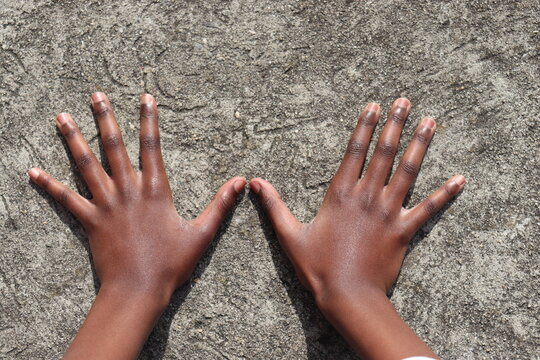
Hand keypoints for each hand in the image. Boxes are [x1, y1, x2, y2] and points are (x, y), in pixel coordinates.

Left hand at [29, 92, 244, 358]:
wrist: (138, 290)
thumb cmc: (171, 264)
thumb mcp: (202, 233)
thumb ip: (220, 204)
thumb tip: (241, 182)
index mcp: (155, 191)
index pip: (152, 147)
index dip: (149, 120)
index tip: (144, 98)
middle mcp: (128, 191)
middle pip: (114, 147)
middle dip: (105, 118)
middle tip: (96, 95)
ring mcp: (106, 205)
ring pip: (86, 165)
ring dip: (73, 139)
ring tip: (61, 117)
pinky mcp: (90, 221)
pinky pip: (66, 199)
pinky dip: (49, 185)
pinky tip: (33, 171)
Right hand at [250, 98, 464, 358]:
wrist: (348, 296)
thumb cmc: (317, 268)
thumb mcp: (289, 235)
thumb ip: (274, 206)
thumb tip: (254, 183)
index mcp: (340, 194)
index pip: (354, 151)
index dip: (364, 126)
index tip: (374, 105)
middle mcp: (367, 196)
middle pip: (384, 153)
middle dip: (394, 124)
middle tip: (404, 101)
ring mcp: (389, 212)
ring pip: (408, 171)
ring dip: (420, 144)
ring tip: (430, 121)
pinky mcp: (404, 231)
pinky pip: (429, 208)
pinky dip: (446, 193)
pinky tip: (461, 178)